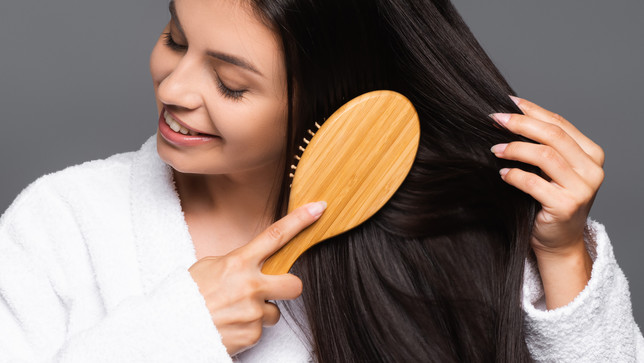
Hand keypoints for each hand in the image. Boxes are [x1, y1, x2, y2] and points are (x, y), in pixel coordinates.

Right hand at [188, 201, 326, 354]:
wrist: (167, 330)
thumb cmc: (185, 295)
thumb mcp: (208, 267)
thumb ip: (237, 263)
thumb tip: (256, 263)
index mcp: (238, 263)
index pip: (276, 236)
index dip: (300, 220)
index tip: (318, 208)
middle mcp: (250, 286)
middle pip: (294, 284)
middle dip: (289, 286)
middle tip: (274, 288)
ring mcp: (252, 312)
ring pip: (273, 312)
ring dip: (259, 313)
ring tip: (233, 312)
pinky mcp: (251, 335)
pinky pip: (259, 330)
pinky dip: (247, 329)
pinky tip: (229, 325)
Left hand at [490, 97, 603, 308]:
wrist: (559, 242)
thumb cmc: (550, 202)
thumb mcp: (552, 170)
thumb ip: (543, 146)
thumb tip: (510, 116)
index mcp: (591, 154)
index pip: (559, 123)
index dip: (532, 111)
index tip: (507, 102)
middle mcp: (592, 169)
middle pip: (552, 135)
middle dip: (520, 124)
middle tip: (495, 119)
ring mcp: (582, 188)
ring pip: (545, 155)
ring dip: (515, 148)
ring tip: (494, 149)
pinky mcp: (566, 205)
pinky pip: (534, 182)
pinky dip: (514, 175)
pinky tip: (502, 173)